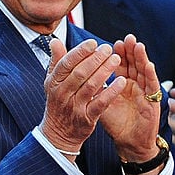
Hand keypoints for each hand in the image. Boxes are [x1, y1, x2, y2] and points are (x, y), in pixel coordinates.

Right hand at [39, 37, 123, 154]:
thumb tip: (55, 41)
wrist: (58, 133)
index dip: (79, 52)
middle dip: (95, 59)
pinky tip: (122, 81)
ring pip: (91, 86)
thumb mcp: (52, 83)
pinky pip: (100, 103)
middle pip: (79, 73)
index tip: (92, 43)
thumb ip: (56, 62)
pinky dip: (111, 91)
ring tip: (116, 60)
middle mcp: (62, 94)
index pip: (65, 64)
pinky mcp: (86, 118)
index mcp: (53, 83)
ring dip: (105, 71)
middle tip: (108, 49)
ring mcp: (74, 107)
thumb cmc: (58, 103)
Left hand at [99, 35, 163, 161]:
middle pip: (132, 64)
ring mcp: (144, 92)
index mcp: (121, 83)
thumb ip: (90, 87)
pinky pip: (152, 86)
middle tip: (126, 38)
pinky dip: (150, 74)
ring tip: (137, 45)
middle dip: (129, 51)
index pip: (118, 65)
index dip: (115, 54)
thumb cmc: (114, 121)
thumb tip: (71, 74)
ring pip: (143, 71)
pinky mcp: (153, 101)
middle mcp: (134, 85)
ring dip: (141, 57)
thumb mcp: (99, 101)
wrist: (128, 141)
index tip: (110, 43)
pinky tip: (148, 65)